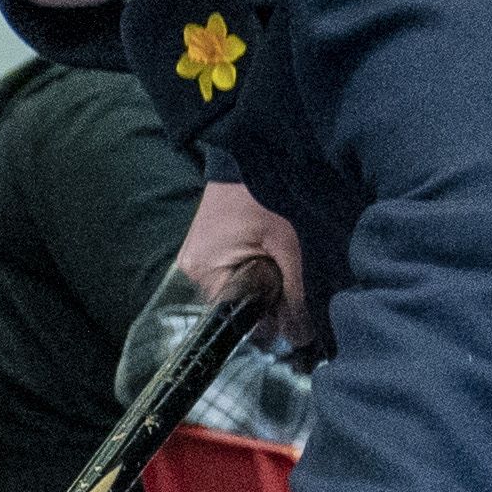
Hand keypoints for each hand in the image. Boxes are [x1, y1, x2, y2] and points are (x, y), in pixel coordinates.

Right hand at [179, 178, 308, 336]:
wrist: (252, 152)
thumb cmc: (268, 197)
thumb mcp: (290, 247)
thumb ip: (296, 296)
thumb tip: (300, 339)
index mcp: (204, 272)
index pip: (237, 320)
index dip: (270, 320)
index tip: (298, 311)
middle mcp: (191, 270)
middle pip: (234, 308)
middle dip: (266, 302)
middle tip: (293, 278)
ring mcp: (194, 258)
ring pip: (234, 292)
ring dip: (261, 286)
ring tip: (282, 262)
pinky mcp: (203, 248)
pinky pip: (229, 275)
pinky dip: (252, 272)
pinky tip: (269, 256)